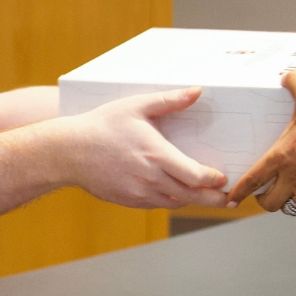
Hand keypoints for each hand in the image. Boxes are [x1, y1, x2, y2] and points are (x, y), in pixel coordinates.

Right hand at [63, 89, 229, 207]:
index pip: (195, 176)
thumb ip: (170, 101)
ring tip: (205, 196)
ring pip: (175, 202)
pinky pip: (157, 204)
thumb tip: (197, 91)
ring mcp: (139, 193)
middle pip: (190, 195)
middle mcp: (150, 178)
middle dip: (212, 198)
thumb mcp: (137, 106)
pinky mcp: (129, 200)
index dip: (213, 180)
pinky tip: (177, 193)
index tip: (223, 179)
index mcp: (156, 154)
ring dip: (191, 200)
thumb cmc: (103, 125)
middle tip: (227, 199)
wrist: (69, 151)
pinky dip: (170, 200)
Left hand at [229, 71, 295, 214]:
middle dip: (265, 199)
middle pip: (270, 202)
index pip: (253, 179)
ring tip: (290, 192)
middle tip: (266, 192)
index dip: (239, 191)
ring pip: (292, 207)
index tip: (230, 200)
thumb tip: (287, 76)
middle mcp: (293, 179)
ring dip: (289, 201)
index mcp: (281, 158)